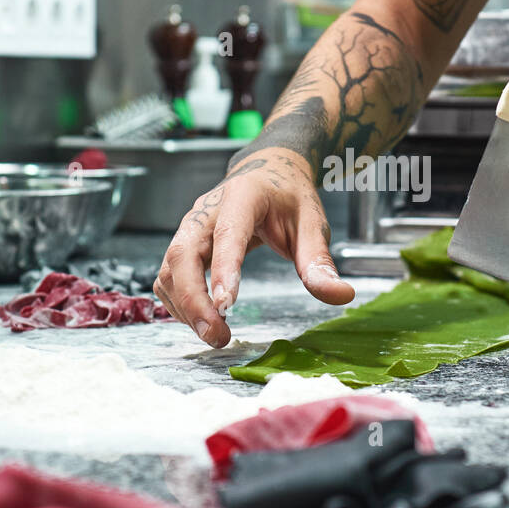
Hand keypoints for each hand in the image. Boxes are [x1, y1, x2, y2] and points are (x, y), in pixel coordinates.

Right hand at [153, 150, 354, 347]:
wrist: (269, 173)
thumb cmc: (289, 198)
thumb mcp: (312, 223)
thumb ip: (320, 261)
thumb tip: (340, 296)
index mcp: (242, 197)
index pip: (227, 233)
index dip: (223, 269)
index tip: (226, 305)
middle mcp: (206, 210)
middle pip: (183, 254)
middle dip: (193, 299)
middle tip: (217, 335)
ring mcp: (189, 227)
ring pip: (170, 268)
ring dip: (185, 307)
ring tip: (215, 335)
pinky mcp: (183, 244)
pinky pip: (168, 277)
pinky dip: (178, 302)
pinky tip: (202, 320)